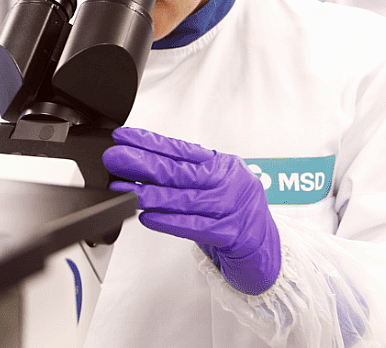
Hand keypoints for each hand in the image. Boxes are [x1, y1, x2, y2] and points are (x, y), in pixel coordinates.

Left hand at [103, 127, 280, 294]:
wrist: (268, 249)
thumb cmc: (236, 214)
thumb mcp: (216, 185)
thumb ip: (187, 175)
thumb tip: (141, 165)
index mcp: (224, 165)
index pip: (181, 150)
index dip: (150, 142)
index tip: (124, 137)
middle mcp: (230, 183)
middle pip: (179, 171)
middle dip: (143, 163)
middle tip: (116, 158)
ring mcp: (232, 209)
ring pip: (183, 199)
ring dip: (149, 194)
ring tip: (123, 189)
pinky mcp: (231, 235)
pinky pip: (194, 226)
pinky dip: (168, 221)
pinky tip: (147, 217)